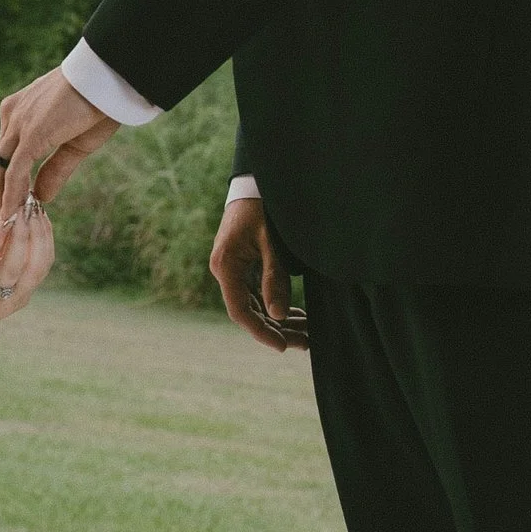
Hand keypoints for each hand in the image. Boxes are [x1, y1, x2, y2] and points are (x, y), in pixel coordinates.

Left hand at [0, 67, 118, 219]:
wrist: (109, 78)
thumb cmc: (99, 103)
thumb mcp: (75, 144)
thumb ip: (55, 170)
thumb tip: (40, 196)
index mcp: (20, 110)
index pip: (6, 151)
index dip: (9, 178)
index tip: (17, 200)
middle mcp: (12, 114)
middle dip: (2, 192)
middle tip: (11, 218)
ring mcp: (18, 123)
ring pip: (1, 169)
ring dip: (6, 198)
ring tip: (12, 223)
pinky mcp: (31, 134)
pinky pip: (15, 172)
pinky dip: (12, 195)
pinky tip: (14, 214)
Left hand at [0, 202, 57, 341]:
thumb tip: (14, 214)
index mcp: (17, 296)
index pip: (43, 264)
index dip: (46, 235)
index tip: (41, 209)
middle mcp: (8, 302)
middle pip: (35, 265)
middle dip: (38, 231)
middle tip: (33, 203)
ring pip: (14, 265)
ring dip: (21, 233)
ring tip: (20, 207)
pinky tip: (3, 221)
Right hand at [210, 194, 306, 353]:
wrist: (251, 184)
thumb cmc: (260, 208)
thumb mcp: (270, 243)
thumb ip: (274, 278)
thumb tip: (278, 314)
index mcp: (226, 266)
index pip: (241, 311)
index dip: (261, 332)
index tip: (284, 346)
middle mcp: (224, 271)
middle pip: (249, 312)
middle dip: (277, 330)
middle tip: (305, 343)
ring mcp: (232, 270)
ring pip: (255, 305)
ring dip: (279, 320)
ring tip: (306, 333)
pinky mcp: (241, 267)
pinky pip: (256, 294)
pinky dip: (275, 305)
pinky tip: (295, 314)